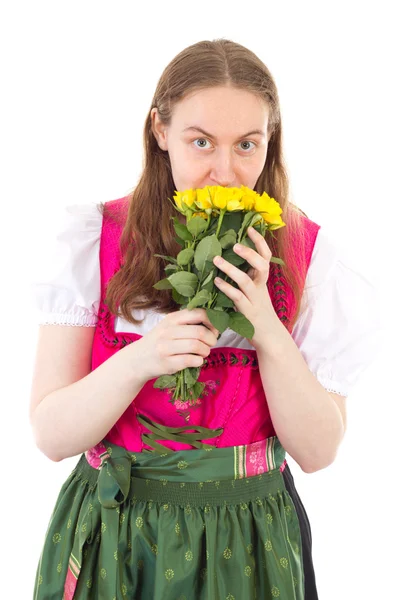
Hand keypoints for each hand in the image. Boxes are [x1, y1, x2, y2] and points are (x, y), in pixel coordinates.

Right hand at [133, 308, 218, 381]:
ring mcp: (166, 347)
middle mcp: (168, 331)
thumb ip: (187, 322)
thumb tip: (215, 324)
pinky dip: (199, 361)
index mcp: (172, 318)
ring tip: (203, 352)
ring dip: (206, 351)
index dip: (212, 322)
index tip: (214, 329)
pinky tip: (196, 361)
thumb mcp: (169, 326)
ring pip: (197, 346)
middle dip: (212, 339)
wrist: (137, 359)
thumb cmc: (159, 341)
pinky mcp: (167, 363)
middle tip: (211, 343)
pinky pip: (191, 361)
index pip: (199, 313)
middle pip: (200, 332)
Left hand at [212, 226, 279, 349]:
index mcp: (262, 279)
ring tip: (216, 259)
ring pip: (245, 281)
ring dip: (230, 269)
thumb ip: (246, 276)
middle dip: (249, 253)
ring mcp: (254, 300)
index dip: (260, 242)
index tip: (250, 229)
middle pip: (261, 265)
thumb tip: (227, 259)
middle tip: (235, 244)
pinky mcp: (247, 313)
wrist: (270, 336)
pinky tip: (216, 281)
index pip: (266, 257)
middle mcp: (260, 287)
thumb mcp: (255, 291)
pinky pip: (237, 298)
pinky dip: (226, 288)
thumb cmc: (258, 312)